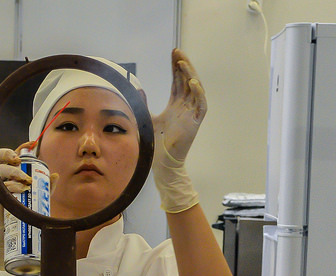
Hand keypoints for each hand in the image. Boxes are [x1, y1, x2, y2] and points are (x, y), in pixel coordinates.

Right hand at [0, 144, 34, 269]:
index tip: (31, 144)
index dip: (19, 147)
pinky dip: (10, 186)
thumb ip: (45, 187)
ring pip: (0, 171)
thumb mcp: (36, 197)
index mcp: (9, 173)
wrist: (8, 233)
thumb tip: (56, 175)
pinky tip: (20, 190)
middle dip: (10, 155)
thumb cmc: (22, 213)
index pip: (10, 155)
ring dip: (14, 173)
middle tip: (20, 161)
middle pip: (0, 158)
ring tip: (25, 181)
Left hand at [152, 49, 205, 213]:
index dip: (177, 67)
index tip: (173, 53)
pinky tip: (191, 82)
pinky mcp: (195, 122)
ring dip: (190, 75)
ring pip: (195, 89)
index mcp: (176, 105)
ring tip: (182, 63)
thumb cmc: (155, 144)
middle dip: (183, 65)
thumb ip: (142, 104)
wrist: (161, 162)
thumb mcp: (146, 118)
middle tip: (177, 51)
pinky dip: (198, 93)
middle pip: (187, 81)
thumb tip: (134, 91)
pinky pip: (201, 104)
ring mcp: (191, 114)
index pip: (178, 81)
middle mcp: (185, 107)